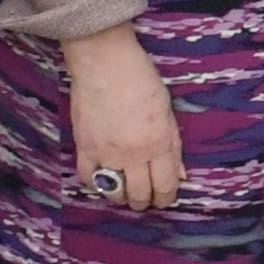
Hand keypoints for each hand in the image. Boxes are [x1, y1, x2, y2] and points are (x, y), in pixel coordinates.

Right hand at [64, 28, 182, 214]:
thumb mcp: (167, 110)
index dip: (167, 198)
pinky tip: (103, 180)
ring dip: (122, 197)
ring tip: (125, 192)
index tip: (165, 199)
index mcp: (159, 143)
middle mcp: (133, 153)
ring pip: (114, 192)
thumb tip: (179, 174)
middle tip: (146, 199)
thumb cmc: (140, 78)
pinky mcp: (84, 147)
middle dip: (145, 202)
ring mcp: (106, 153)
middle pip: (140, 194)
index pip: (166, 185)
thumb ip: (173, 144)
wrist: (104, 62)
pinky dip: (96, 183)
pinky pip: (88, 178)